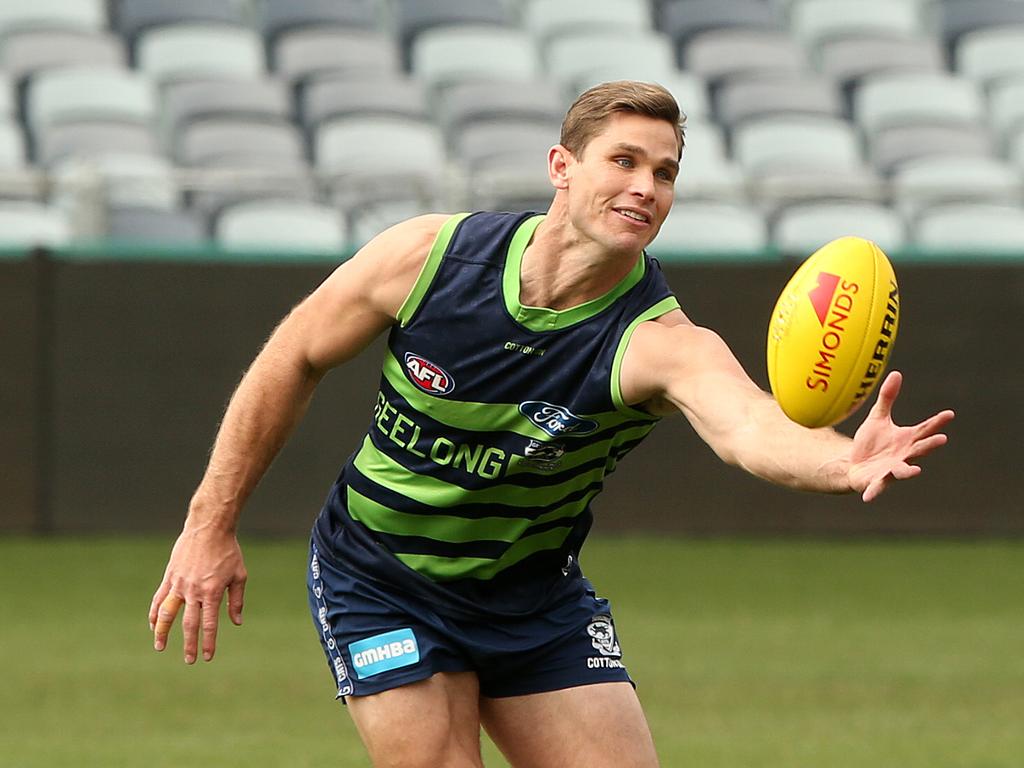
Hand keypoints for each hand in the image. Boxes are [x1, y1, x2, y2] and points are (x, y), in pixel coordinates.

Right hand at [149, 523, 246, 663]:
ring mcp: (179, 584)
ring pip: (167, 614)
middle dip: (189, 644)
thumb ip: (236, 600)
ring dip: (162, 632)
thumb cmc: (228, 551)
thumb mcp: (239, 575)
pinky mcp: (169, 576)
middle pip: (189, 624)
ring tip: (160, 647)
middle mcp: (194, 591)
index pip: (210, 624)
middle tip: (189, 661)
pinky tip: (152, 625)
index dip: (208, 642)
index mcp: (213, 592)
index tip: (207, 657)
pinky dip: (154, 613)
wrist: (209, 528)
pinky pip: (158, 598)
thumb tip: (236, 622)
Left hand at [848, 371, 954, 501]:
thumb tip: (896, 373)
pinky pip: (876, 487)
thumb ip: (887, 398)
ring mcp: (892, 470)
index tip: (949, 414)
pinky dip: (874, 492)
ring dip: (907, 470)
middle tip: (942, 440)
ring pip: (902, 471)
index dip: (937, 422)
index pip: (925, 429)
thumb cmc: (871, 443)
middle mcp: (904, 456)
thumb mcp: (878, 418)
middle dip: (930, 446)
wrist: (854, 465)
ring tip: (913, 470)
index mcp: (907, 440)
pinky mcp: (876, 481)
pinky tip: (868, 498)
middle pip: (919, 450)